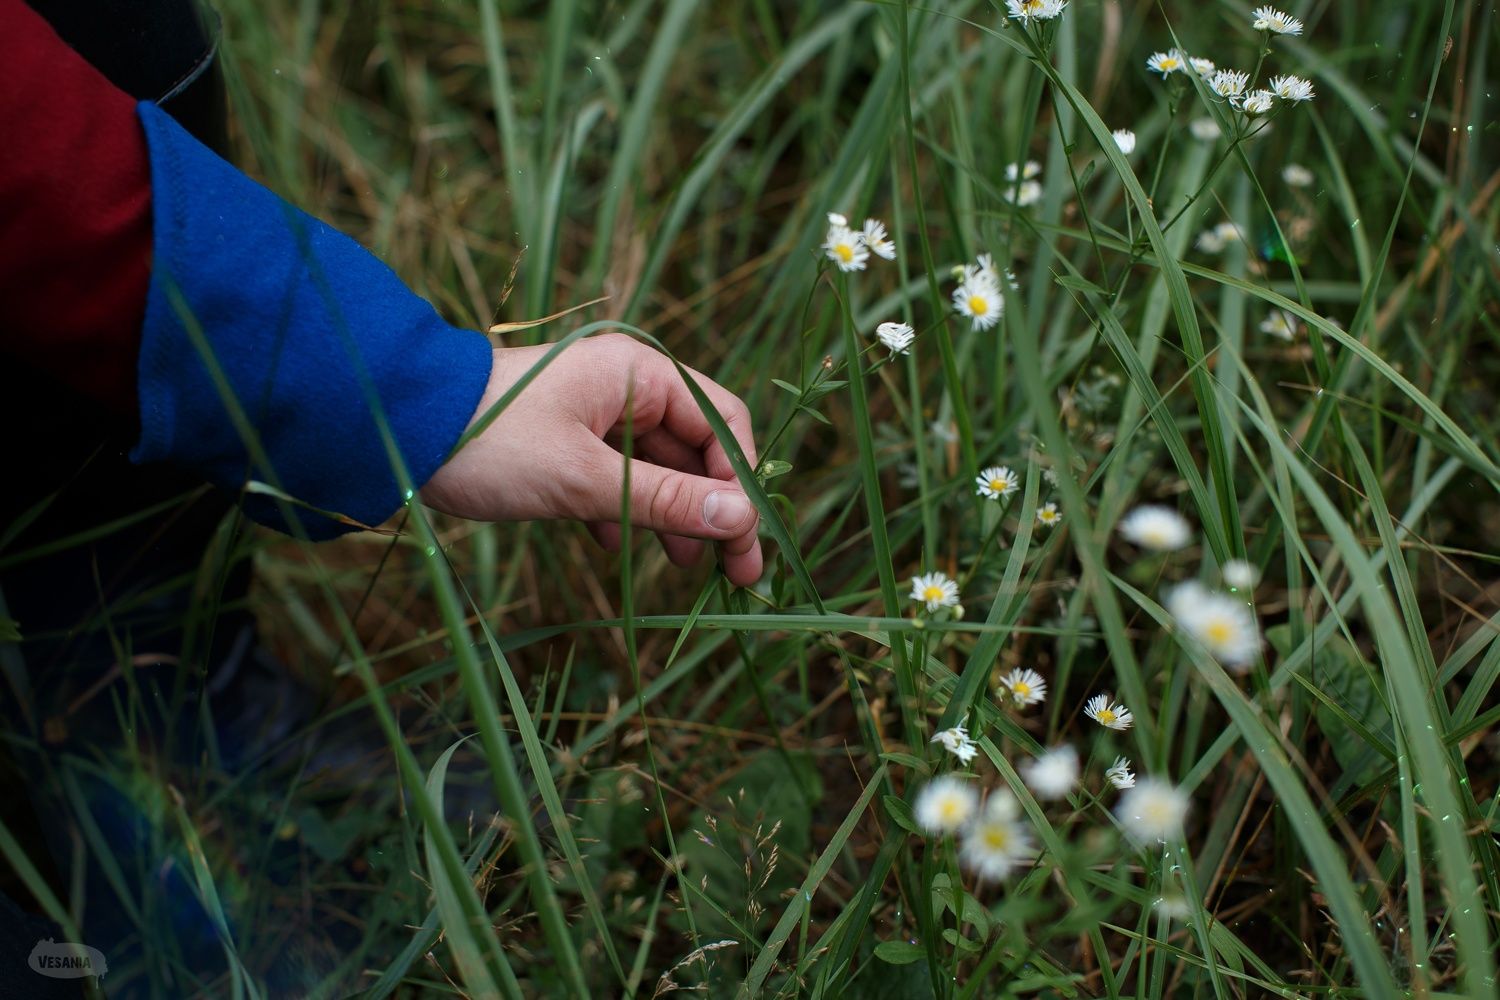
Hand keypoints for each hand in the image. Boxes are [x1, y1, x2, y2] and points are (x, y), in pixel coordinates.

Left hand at [421, 334, 763, 586]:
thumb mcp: (585, 479)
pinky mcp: (567, 437)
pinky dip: (625, 510)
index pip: (723, 426)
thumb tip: (742, 520)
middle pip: (698, 448)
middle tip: (733, 573)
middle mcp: (627, 386)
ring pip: (658, 466)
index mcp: (640, 374)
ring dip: (673, 514)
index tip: (749, 549)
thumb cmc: (492, 442)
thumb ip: (667, 500)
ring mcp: (596, 411)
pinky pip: (617, 474)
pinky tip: (614, 545)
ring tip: (683, 567)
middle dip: (714, 509)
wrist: (396, 428)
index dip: (744, 488)